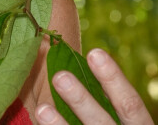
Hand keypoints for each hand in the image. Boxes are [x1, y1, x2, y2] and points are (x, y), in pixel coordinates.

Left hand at [34, 48, 153, 124]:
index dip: (113, 79)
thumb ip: (105, 101)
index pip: (130, 104)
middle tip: (60, 77)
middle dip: (81, 101)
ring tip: (42, 109)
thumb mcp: (120, 120)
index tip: (94, 53)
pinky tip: (40, 122)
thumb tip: (76, 62)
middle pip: (102, 123)